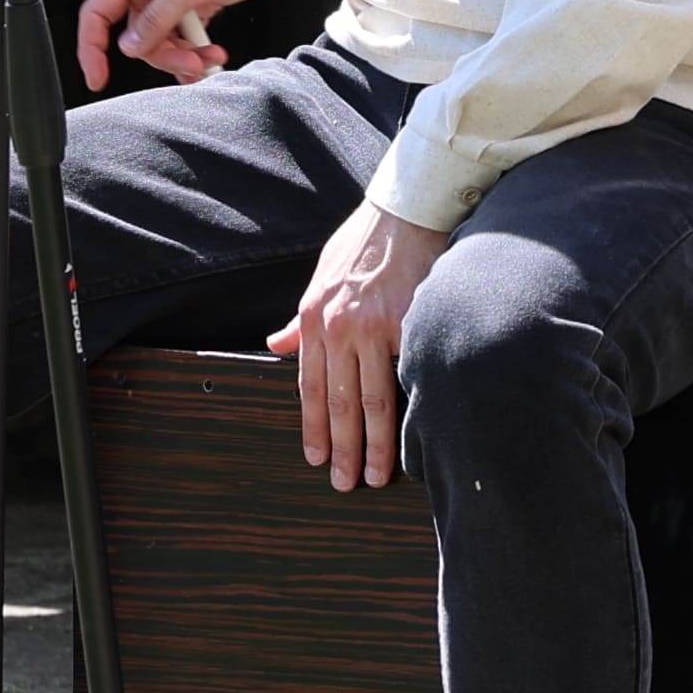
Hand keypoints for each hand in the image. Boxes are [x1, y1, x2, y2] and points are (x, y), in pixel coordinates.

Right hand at [76, 0, 280, 92]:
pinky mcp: (190, 9)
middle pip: (136, 37)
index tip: (98, 76)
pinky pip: (181, 42)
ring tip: (210, 57)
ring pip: (161, 44)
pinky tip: (211, 55)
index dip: (92, 46)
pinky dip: (194, 54)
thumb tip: (131, 45)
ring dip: (184, 57)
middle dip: (163, 55)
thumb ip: (159, 15)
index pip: (98, 13)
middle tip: (190, 62)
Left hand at [274, 198, 447, 490]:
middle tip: (346, 484)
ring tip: (380, 476)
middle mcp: (338, 326)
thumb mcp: (320, 275)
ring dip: (377, 445)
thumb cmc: (363, 242)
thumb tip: (276, 343)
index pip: (309, 388)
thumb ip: (300, 319)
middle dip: (343, 450)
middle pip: (339, 404)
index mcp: (312, 316)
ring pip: (373, 401)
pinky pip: (408, 377)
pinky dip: (412, 412)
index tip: (317, 459)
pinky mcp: (408, 323)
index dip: (313, 429)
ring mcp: (373, 327)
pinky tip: (416, 439)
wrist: (405, 209)